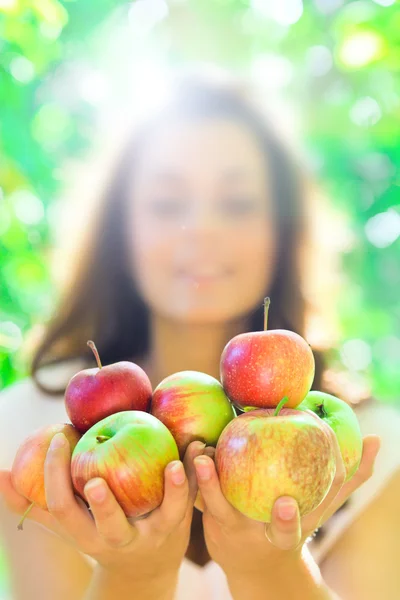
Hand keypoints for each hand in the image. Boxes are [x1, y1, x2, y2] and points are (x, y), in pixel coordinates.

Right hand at [0, 435, 205, 578]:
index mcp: (85, 534)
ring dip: (172, 490)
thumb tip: (0, 474)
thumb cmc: (98, 531)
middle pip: (108, 526)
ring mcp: (151, 534)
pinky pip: (191, 498)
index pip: (63, 508)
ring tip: (174, 464)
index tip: (59, 437)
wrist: (145, 568)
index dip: (55, 475)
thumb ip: (35, 502)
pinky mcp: (179, 524)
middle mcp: (117, 539)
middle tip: (97, 480)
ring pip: (163, 515)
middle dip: (102, 506)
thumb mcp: (70, 523)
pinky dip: (197, 475)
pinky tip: (197, 447)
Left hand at [194, 416, 380, 576]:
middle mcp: (252, 534)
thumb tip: (377, 441)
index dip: (286, 519)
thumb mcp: (321, 509)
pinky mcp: (208, 519)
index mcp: (283, 534)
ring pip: (210, 501)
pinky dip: (191, 474)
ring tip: (196, 449)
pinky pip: (197, 495)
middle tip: (210, 462)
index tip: (285, 503)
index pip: (288, 529)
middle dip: (219, 489)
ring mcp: (227, 528)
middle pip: (230, 512)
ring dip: (199, 476)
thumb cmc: (295, 524)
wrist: (257, 566)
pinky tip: (190, 447)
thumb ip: (348, 478)